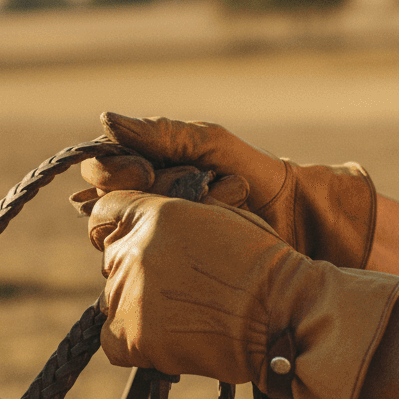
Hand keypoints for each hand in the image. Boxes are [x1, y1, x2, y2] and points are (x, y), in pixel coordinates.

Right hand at [73, 113, 376, 268]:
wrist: (300, 222)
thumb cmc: (257, 176)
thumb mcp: (211, 145)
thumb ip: (162, 133)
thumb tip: (106, 120)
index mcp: (142, 173)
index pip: (98, 173)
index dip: (113, 173)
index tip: (146, 171)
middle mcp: (140, 211)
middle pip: (104, 209)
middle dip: (149, 197)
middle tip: (189, 187)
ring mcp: (153, 246)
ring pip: (125, 241)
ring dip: (170, 222)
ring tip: (214, 209)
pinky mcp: (169, 278)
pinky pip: (149, 271)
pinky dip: (179, 251)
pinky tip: (209, 239)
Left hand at [89, 189, 398, 398]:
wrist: (284, 316)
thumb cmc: (264, 268)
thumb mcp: (222, 217)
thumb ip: (177, 214)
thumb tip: (153, 218)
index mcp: (156, 215)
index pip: (105, 214)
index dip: (114, 229)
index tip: (129, 244)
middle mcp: (134, 250)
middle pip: (112, 259)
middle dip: (137, 271)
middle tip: (180, 289)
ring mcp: (129, 294)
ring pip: (113, 299)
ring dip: (138, 307)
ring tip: (184, 316)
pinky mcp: (132, 336)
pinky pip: (112, 339)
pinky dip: (133, 342)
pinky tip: (168, 340)